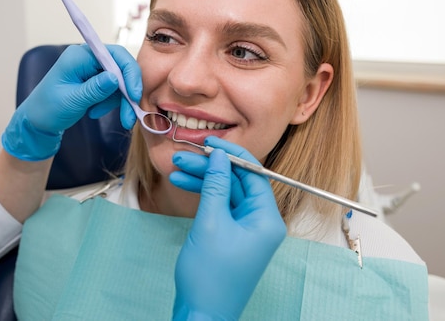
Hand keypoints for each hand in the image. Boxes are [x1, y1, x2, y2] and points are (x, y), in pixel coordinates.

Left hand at [2, 44, 140, 160]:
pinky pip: (113, 89)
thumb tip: (114, 78)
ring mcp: (92, 69)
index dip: (129, 72)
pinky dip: (109, 103)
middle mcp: (88, 58)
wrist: (37, 121)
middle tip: (129, 116)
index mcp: (79, 56)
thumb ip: (94, 89)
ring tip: (96, 114)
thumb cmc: (47, 109)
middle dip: (127, 92)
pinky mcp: (95, 81)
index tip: (134, 94)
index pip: (114, 54)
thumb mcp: (71, 100)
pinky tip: (94, 112)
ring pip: (119, 81)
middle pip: (120, 68)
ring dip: (117, 101)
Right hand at [171, 137, 286, 319]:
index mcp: (267, 219)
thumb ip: (215, 185)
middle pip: (237, 182)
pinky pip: (220, 207)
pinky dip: (203, 196)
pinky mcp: (231, 235)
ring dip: (202, 180)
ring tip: (177, 169)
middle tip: (184, 157)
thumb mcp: (211, 222)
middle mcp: (261, 222)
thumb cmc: (210, 276)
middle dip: (210, 168)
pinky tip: (183, 184)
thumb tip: (220, 156)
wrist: (201, 313)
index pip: (254, 174)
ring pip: (225, 193)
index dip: (231, 155)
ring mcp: (246, 229)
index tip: (209, 142)